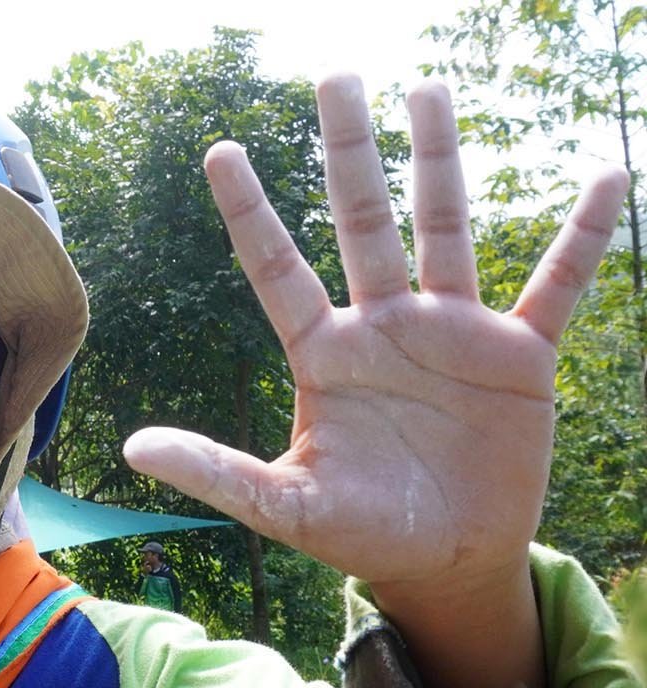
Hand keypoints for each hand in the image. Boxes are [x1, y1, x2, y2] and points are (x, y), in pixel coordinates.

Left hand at [123, 77, 627, 599]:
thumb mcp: (283, 506)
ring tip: (429, 90)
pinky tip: (608, 178)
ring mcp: (452, 332)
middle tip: (334, 78)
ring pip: (444, 230)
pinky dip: (583, 237)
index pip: (276, 268)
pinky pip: (557, 284)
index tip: (219, 150)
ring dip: (440, 163)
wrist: (446, 564)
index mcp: (324, 354)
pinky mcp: (517, 355)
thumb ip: (216, 473)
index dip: (249, 211)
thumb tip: (133, 448)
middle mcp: (384, 326)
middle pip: (361, 221)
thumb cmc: (359, 533)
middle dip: (347, 152)